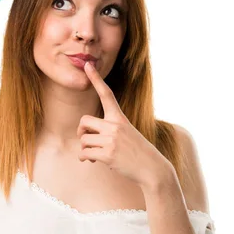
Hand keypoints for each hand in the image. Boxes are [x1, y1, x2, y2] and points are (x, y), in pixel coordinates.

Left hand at [76, 62, 171, 187]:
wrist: (152, 168)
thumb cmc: (137, 151)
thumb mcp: (126, 133)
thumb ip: (108, 129)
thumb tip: (86, 138)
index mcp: (120, 118)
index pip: (107, 94)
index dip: (96, 79)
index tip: (87, 65)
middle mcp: (115, 126)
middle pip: (84, 121)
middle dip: (81, 131)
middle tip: (85, 138)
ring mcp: (112, 140)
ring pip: (83, 140)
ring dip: (85, 148)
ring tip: (94, 154)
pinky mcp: (108, 154)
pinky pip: (84, 153)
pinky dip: (85, 158)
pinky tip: (92, 160)